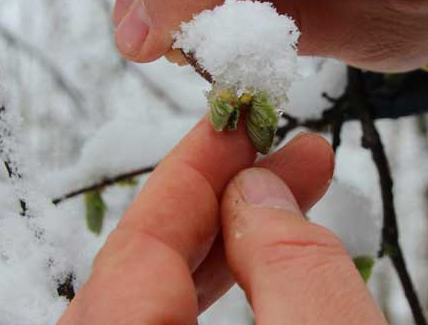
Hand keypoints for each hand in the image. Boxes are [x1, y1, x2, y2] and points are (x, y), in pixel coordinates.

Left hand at [57, 119, 386, 323]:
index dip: (187, 176)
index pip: (133, 254)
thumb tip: (255, 189)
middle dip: (215, 205)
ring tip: (291, 200)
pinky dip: (218, 296)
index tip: (236, 121)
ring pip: (155, 308)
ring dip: (227, 249)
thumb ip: (294, 268)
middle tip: (278, 157)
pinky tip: (264, 268)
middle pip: (136, 278)